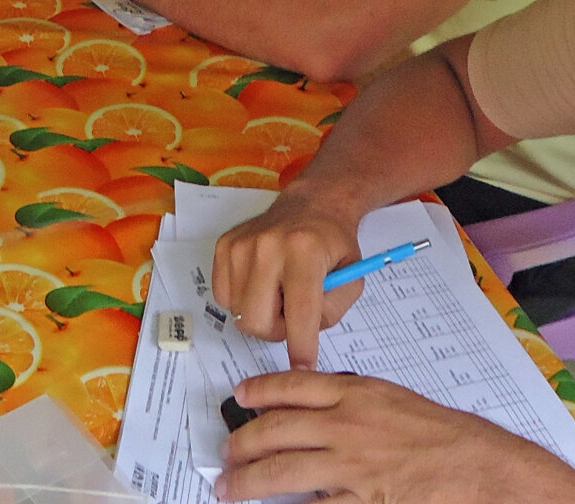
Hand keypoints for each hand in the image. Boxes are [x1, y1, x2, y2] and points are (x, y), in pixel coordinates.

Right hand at [212, 187, 365, 367]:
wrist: (311, 205)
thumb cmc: (333, 245)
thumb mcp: (352, 279)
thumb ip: (332, 312)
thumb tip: (302, 342)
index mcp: (304, 250)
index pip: (300, 311)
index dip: (302, 347)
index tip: (302, 370)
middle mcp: (267, 244)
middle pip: (258, 320)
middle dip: (277, 332)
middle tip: (292, 318)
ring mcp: (240, 244)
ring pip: (238, 313)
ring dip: (260, 316)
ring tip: (278, 296)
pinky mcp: (224, 246)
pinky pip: (223, 297)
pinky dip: (242, 301)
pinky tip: (261, 285)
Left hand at [217, 370, 574, 502]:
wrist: (483, 466)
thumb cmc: (448, 435)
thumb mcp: (395, 400)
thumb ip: (355, 402)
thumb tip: (319, 409)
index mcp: (357, 392)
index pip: (292, 385)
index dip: (259, 391)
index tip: (240, 397)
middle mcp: (346, 424)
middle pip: (276, 428)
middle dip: (243, 441)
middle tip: (227, 453)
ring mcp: (351, 464)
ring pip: (283, 469)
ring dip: (249, 480)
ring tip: (230, 488)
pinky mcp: (361, 499)